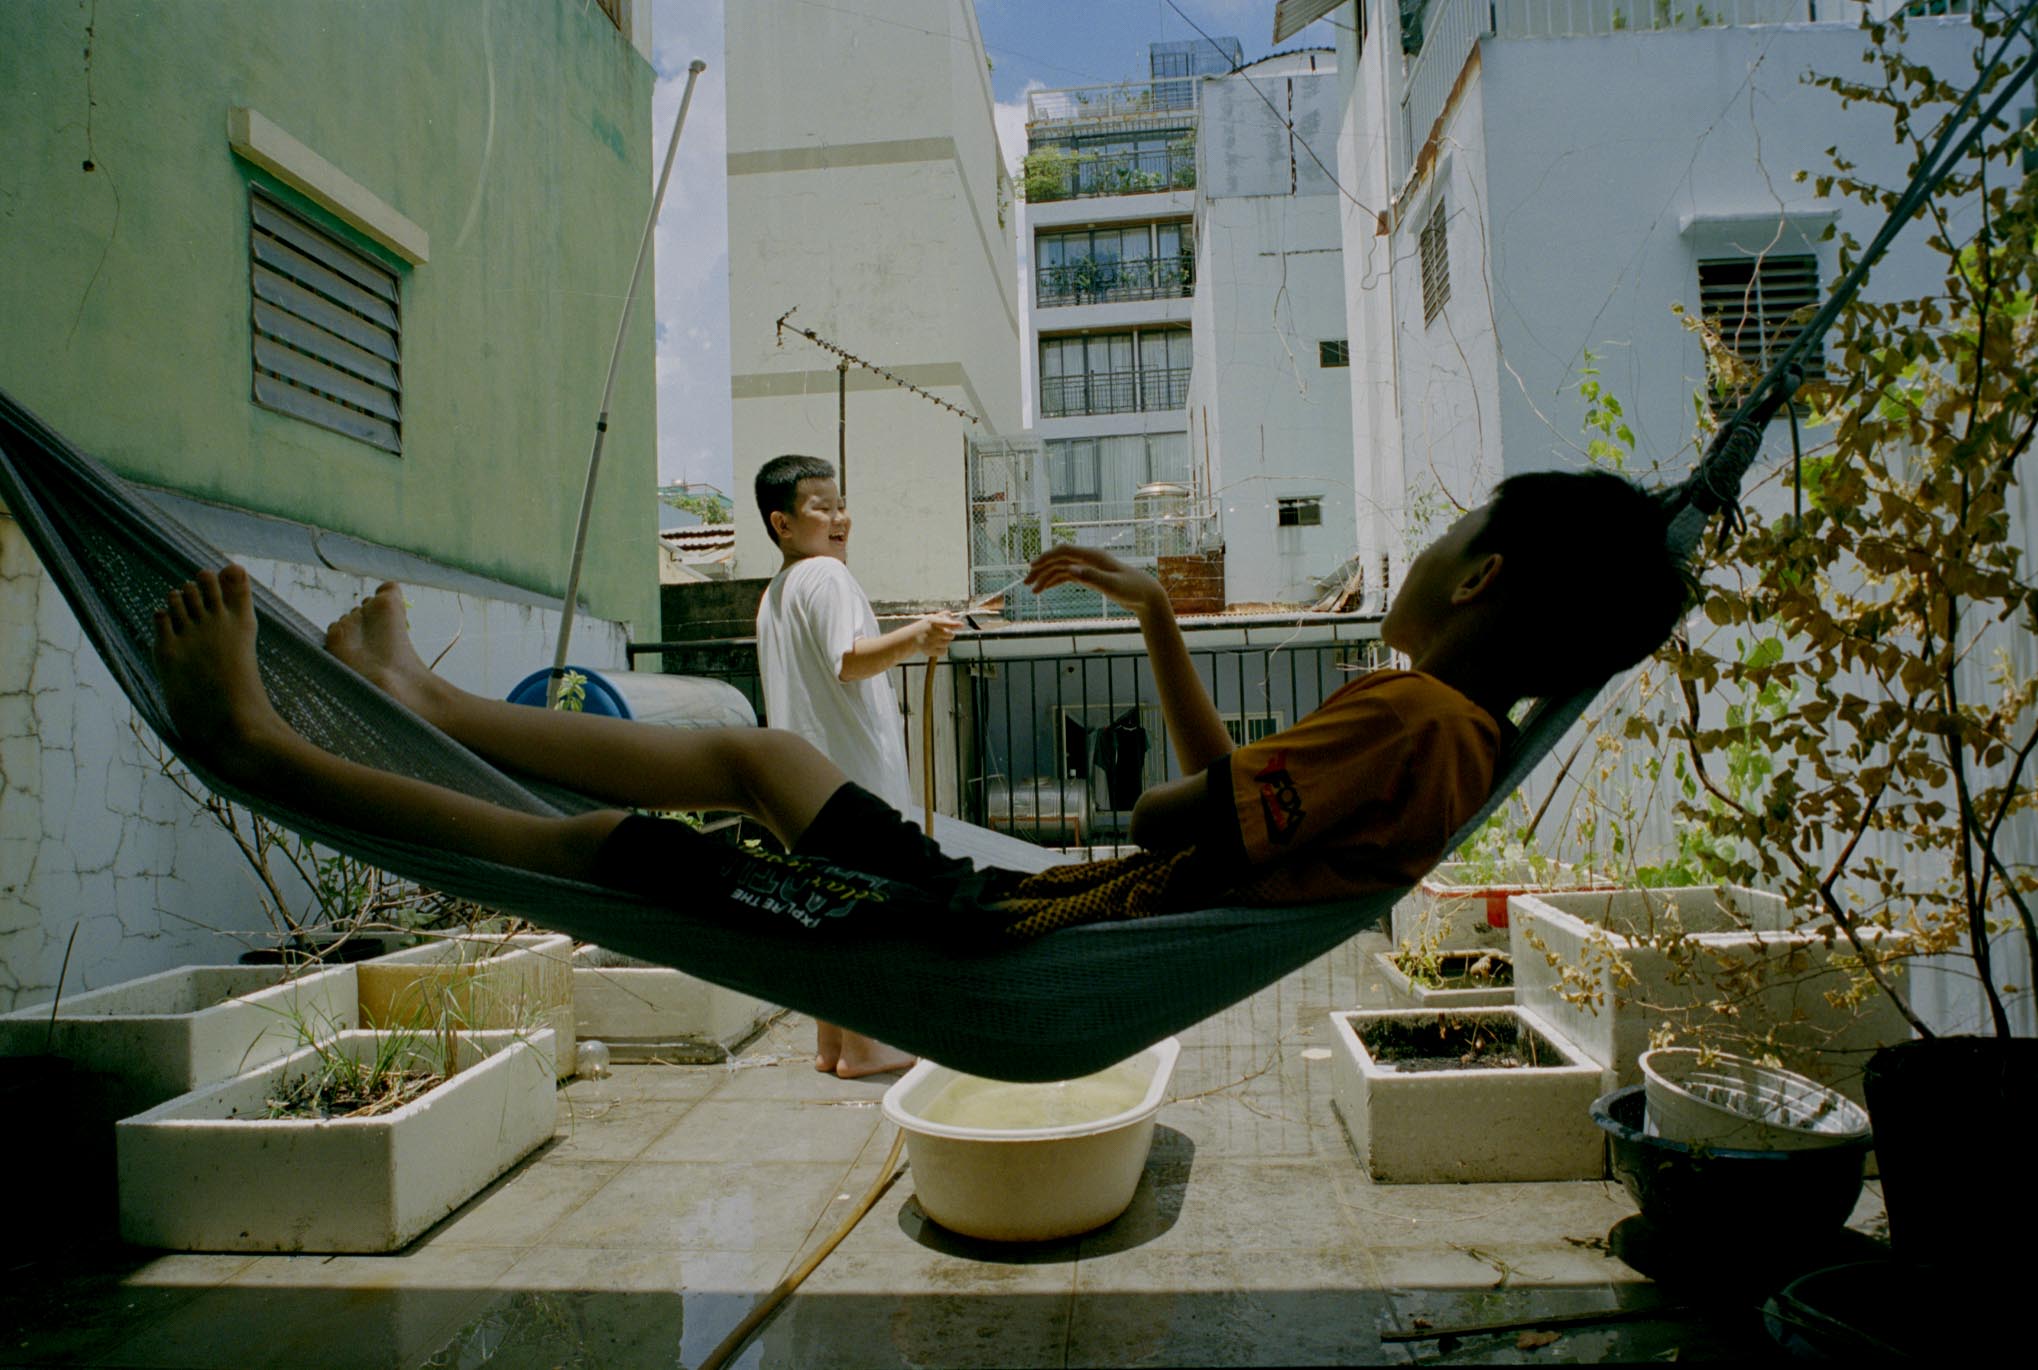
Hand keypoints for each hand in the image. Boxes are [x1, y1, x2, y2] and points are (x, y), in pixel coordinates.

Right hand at [911, 612, 963, 659]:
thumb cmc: (924, 627)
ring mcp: (930, 642)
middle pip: (951, 635)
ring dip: (944, 641)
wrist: (911, 638)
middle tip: (943, 633)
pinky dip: (942, 649)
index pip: (946, 623)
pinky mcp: (930, 651)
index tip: (962, 625)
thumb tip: (950, 614)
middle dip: (949, 634)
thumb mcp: (931, 619)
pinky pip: (944, 651)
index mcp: (932, 622)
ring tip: (936, 639)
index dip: (954, 624)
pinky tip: (936, 646)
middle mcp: (931, 632)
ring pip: (947, 643)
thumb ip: (941, 615)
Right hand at [1024, 546, 1164, 615]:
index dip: (1046, 557)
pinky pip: (1067, 576)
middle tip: (1025, 582)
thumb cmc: (1132, 589)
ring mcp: (1088, 567)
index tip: (1032, 567)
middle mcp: (1088, 558)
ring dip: (1045, 577)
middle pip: (1058, 559)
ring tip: (1032, 590)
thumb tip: (1070, 570)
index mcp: (1093, 556)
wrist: (1146, 595)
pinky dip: (1055, 581)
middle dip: (1041, 569)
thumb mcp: (1112, 585)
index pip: (1064, 551)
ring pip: (1061, 569)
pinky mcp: (1090, 576)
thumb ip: (1091, 577)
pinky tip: (1044, 589)